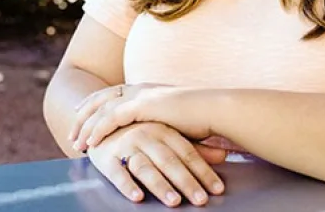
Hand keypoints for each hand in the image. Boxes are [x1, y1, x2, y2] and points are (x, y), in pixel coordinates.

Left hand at [71, 86, 212, 151]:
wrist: (214, 109)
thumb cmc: (201, 117)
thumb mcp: (175, 118)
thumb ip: (161, 121)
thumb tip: (156, 133)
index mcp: (148, 89)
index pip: (114, 93)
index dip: (96, 102)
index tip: (82, 112)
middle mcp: (141, 88)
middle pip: (102, 98)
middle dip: (84, 114)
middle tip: (72, 131)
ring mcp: (141, 94)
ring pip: (103, 109)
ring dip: (87, 126)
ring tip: (76, 143)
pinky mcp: (143, 106)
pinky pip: (112, 119)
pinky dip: (99, 130)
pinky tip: (91, 143)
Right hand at [87, 122, 225, 207]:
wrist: (101, 123)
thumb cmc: (141, 134)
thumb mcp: (167, 136)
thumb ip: (194, 147)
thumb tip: (224, 155)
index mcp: (164, 130)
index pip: (188, 153)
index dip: (203, 171)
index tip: (217, 190)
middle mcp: (146, 135)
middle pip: (169, 161)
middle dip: (186, 182)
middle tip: (201, 200)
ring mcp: (126, 145)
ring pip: (146, 167)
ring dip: (160, 185)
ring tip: (174, 202)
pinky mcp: (106, 157)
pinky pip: (117, 173)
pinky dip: (127, 185)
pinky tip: (137, 197)